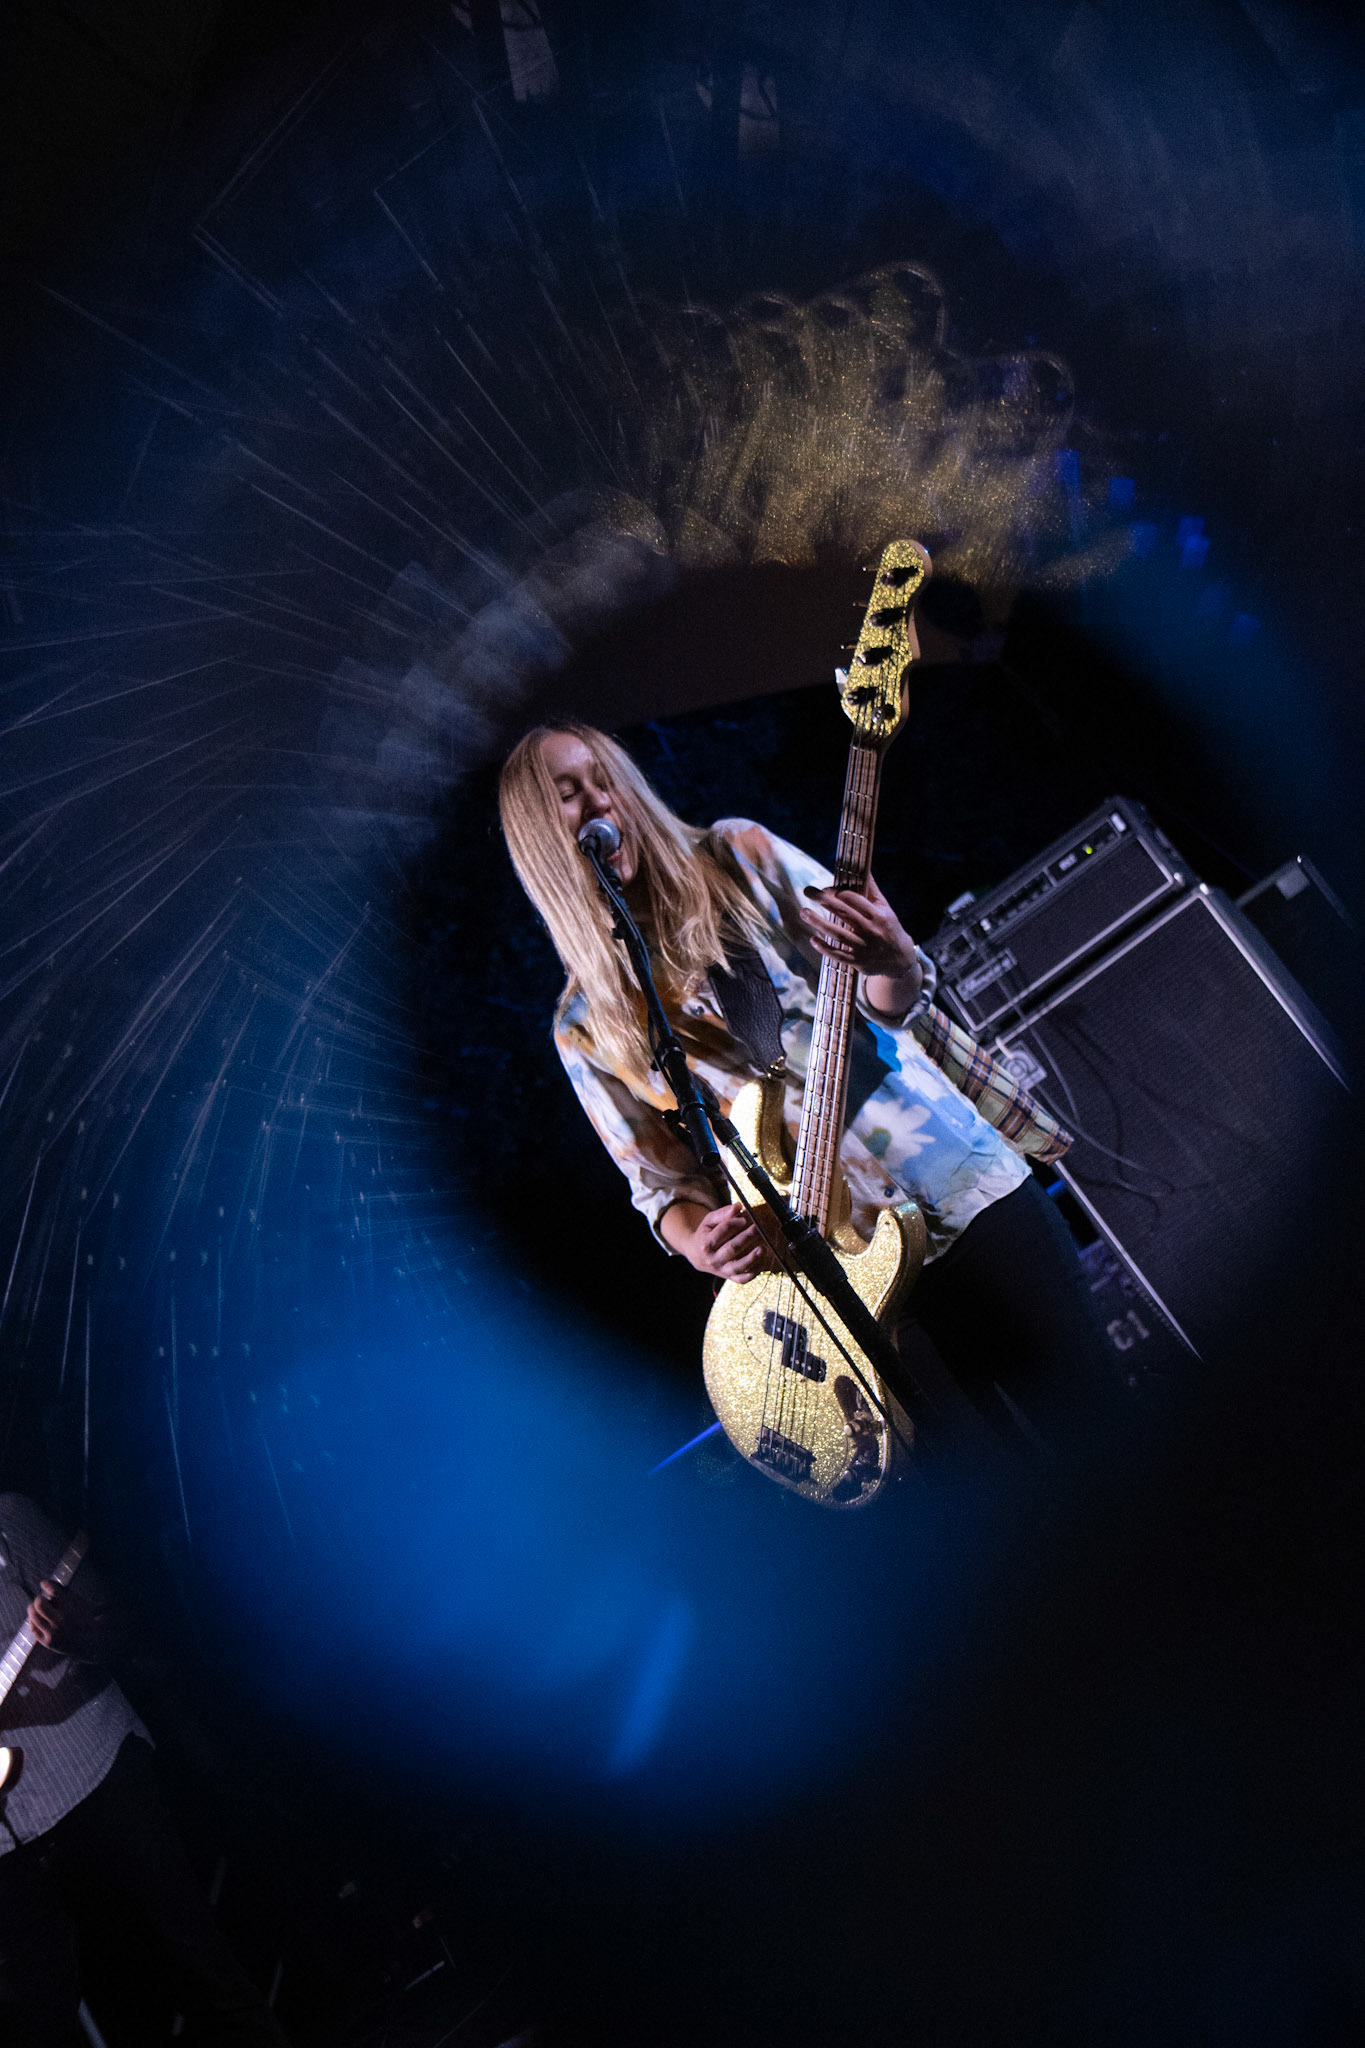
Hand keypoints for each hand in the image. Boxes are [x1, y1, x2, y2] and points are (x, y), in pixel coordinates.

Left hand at [28, 1581, 106, 1661]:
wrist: (90, 1642)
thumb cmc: (84, 1619)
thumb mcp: (80, 1602)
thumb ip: (64, 1591)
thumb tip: (46, 1583)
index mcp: (71, 1609)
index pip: (53, 1591)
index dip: (46, 1585)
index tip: (44, 1583)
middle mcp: (60, 1621)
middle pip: (39, 1604)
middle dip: (39, 1598)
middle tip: (41, 1598)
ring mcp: (52, 1633)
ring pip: (33, 1616)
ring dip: (33, 1608)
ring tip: (37, 1608)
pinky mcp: (47, 1642)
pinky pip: (33, 1628)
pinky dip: (33, 1620)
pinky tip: (38, 1618)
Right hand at [687, 1202, 777, 1282]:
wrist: (697, 1256)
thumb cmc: (706, 1235)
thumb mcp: (709, 1222)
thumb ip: (722, 1214)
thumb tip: (738, 1207)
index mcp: (705, 1243)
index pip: (722, 1231)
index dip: (734, 1223)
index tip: (745, 1218)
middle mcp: (712, 1259)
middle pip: (731, 1248)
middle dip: (746, 1238)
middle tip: (757, 1228)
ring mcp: (721, 1270)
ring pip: (737, 1267)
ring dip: (751, 1258)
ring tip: (762, 1248)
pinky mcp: (729, 1277)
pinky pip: (742, 1279)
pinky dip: (752, 1274)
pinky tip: (761, 1264)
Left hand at [799, 875, 921, 1012]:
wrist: (900, 959)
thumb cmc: (888, 927)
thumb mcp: (885, 908)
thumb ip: (871, 890)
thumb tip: (863, 868)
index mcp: (878, 916)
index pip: (856, 900)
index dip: (839, 893)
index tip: (825, 889)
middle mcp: (871, 931)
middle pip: (844, 914)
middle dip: (824, 901)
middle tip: (808, 891)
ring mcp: (863, 947)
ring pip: (838, 934)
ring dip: (818, 923)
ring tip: (804, 912)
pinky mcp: (857, 961)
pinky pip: (838, 955)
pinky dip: (824, 948)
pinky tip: (812, 939)